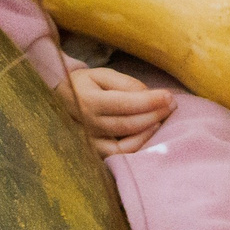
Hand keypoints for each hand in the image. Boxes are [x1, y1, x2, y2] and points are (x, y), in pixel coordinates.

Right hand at [55, 65, 173, 156]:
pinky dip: (137, 146)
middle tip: (172, 105)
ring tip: (163, 118)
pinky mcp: (93, 152)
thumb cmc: (84, 85)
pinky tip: (149, 133)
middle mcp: (88, 124)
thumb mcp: (101, 75)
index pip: (125, 103)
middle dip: (155, 114)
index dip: (150, 101)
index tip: (169, 96)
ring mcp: (90, 141)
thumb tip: (149, 95)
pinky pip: (119, 155)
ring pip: (126, 142)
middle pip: (129, 124)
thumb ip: (125, 84)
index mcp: (89, 100)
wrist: (56, 100)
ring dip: (149, 131)